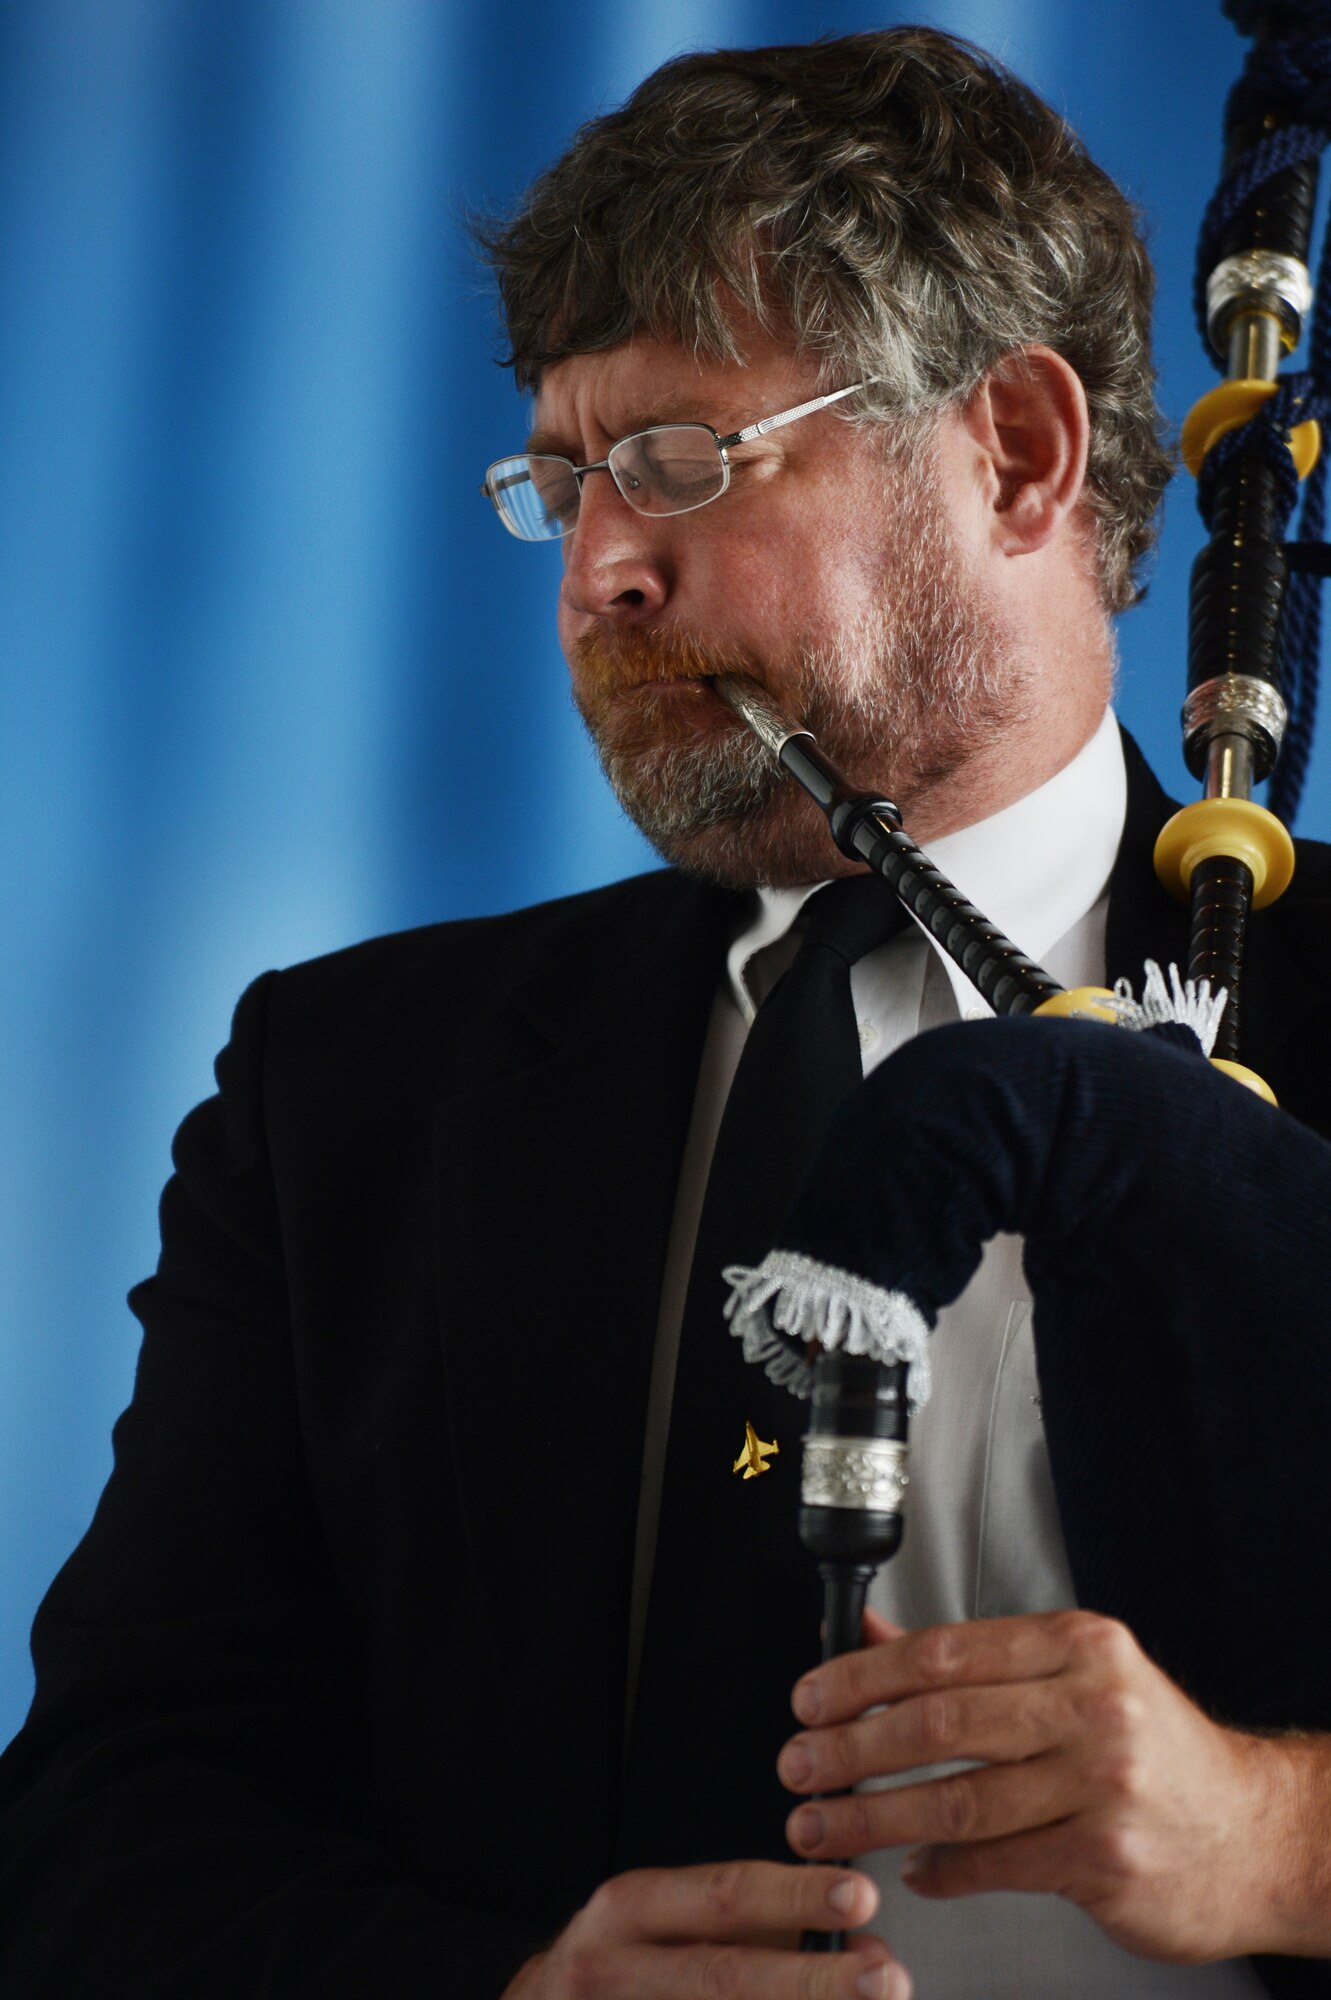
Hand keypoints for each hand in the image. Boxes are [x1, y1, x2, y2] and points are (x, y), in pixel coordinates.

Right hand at [500, 1859, 910, 1997]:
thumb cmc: (627, 1958)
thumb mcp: (672, 1917)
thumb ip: (759, 1922)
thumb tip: (859, 1940)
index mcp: (632, 1908)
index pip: (725, 1895)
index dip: (795, 1895)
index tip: (861, 1895)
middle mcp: (616, 1966)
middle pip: (725, 1976)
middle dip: (813, 1980)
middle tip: (885, 1977)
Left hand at [778, 1607, 1318, 1962]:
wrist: (1253, 1832)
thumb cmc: (1153, 1751)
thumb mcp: (1075, 1677)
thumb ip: (971, 1659)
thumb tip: (868, 1636)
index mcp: (1077, 1645)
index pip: (943, 1650)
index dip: (861, 1678)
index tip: (810, 1699)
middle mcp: (1093, 1705)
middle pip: (940, 1723)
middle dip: (851, 1749)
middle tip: (799, 1766)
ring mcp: (1102, 1783)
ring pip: (958, 1799)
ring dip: (873, 1818)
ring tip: (826, 1827)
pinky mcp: (1106, 1857)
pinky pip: (996, 1862)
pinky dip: (941, 1870)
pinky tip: (914, 1870)